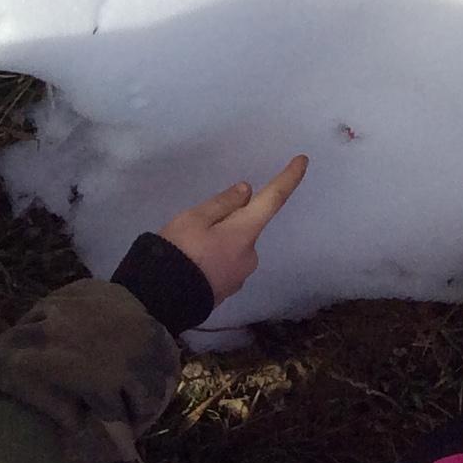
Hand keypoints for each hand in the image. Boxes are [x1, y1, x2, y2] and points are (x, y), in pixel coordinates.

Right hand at [156, 157, 307, 303]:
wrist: (160, 302)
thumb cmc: (178, 253)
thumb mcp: (194, 219)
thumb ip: (222, 204)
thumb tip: (247, 192)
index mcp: (245, 234)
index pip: (273, 199)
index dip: (288, 179)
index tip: (303, 160)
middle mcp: (250, 256)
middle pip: (244, 228)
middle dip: (225, 222)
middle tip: (192, 228)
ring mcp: (239, 278)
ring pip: (232, 247)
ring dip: (216, 243)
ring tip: (183, 250)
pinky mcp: (226, 292)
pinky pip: (223, 266)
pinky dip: (211, 260)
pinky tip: (189, 265)